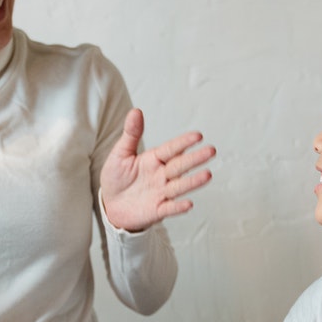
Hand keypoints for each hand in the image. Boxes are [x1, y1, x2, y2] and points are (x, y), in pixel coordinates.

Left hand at [99, 108, 215, 231]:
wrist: (110, 205)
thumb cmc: (116, 178)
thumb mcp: (120, 154)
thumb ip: (131, 134)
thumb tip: (135, 111)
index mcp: (154, 159)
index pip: (171, 149)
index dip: (183, 142)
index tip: (198, 136)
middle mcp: (162, 175)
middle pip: (180, 165)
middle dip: (195, 159)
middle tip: (211, 151)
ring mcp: (161, 193)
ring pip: (179, 186)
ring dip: (193, 182)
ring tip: (207, 175)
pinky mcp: (157, 210)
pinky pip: (169, 209)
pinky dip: (178, 207)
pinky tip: (188, 204)